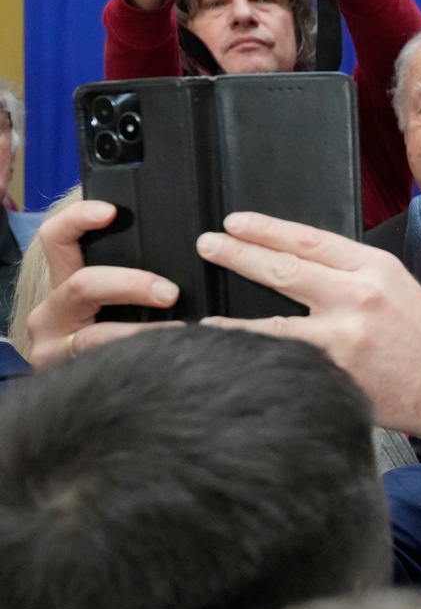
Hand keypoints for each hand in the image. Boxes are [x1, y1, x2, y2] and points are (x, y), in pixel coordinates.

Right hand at [26, 201, 181, 365]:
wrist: (90, 396)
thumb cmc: (113, 329)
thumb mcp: (111, 296)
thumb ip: (127, 271)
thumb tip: (183, 243)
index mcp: (61, 284)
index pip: (57, 239)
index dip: (78, 220)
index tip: (111, 212)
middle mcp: (50, 314)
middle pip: (83, 285)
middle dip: (131, 284)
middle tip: (171, 292)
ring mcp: (55, 350)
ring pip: (96, 336)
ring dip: (144, 331)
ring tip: (182, 331)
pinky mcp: (69, 378)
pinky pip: (109, 366)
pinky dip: (144, 359)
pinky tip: (171, 359)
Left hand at [196, 212, 420, 445]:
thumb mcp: (397, 288)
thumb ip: (353, 274)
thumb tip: (301, 265)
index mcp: (375, 268)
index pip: (309, 239)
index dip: (266, 229)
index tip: (236, 223)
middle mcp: (359, 295)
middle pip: (285, 268)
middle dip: (238, 253)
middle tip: (208, 245)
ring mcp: (345, 336)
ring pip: (274, 318)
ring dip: (232, 311)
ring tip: (202, 309)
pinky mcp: (337, 373)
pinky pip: (284, 360)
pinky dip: (252, 354)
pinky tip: (228, 351)